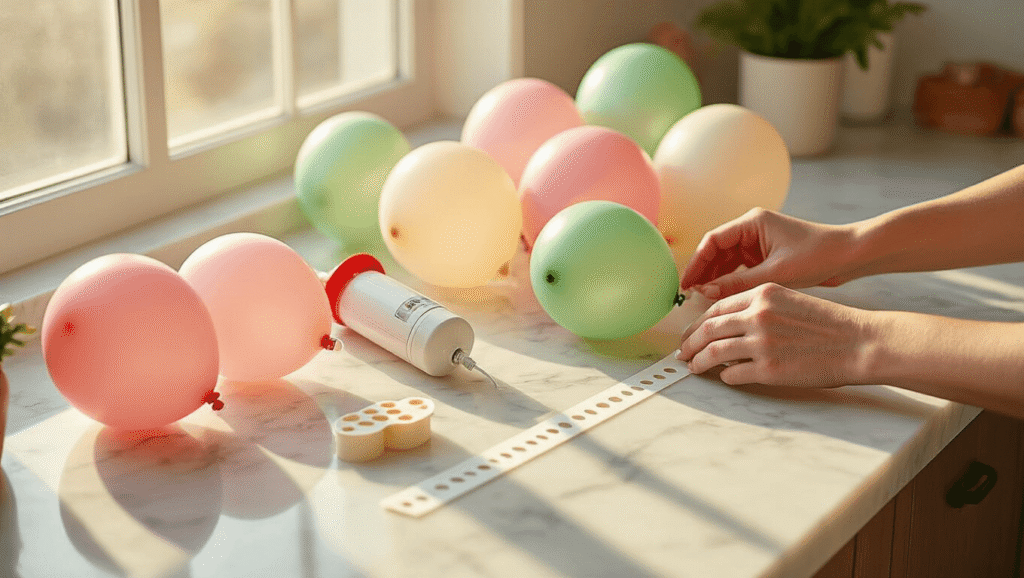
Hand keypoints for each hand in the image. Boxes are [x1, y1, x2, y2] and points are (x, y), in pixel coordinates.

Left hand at [676, 283, 870, 387]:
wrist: (860, 342)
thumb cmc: (829, 324)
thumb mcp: (789, 301)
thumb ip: (758, 308)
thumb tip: (728, 327)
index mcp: (763, 294)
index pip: (717, 308)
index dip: (698, 322)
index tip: (690, 333)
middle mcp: (758, 315)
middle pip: (708, 329)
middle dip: (689, 342)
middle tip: (682, 353)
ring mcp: (762, 342)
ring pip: (714, 352)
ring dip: (699, 362)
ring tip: (694, 367)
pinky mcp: (769, 369)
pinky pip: (733, 374)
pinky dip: (725, 377)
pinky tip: (726, 377)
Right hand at [680, 208, 857, 299]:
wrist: (851, 256)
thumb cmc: (819, 256)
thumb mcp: (776, 273)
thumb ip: (738, 283)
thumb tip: (706, 292)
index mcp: (752, 223)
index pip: (713, 241)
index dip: (696, 263)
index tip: (686, 283)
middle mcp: (752, 229)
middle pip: (716, 251)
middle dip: (703, 273)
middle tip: (690, 296)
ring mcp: (759, 243)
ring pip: (727, 262)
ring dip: (715, 279)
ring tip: (703, 300)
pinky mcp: (766, 256)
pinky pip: (740, 269)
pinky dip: (731, 282)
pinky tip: (723, 298)